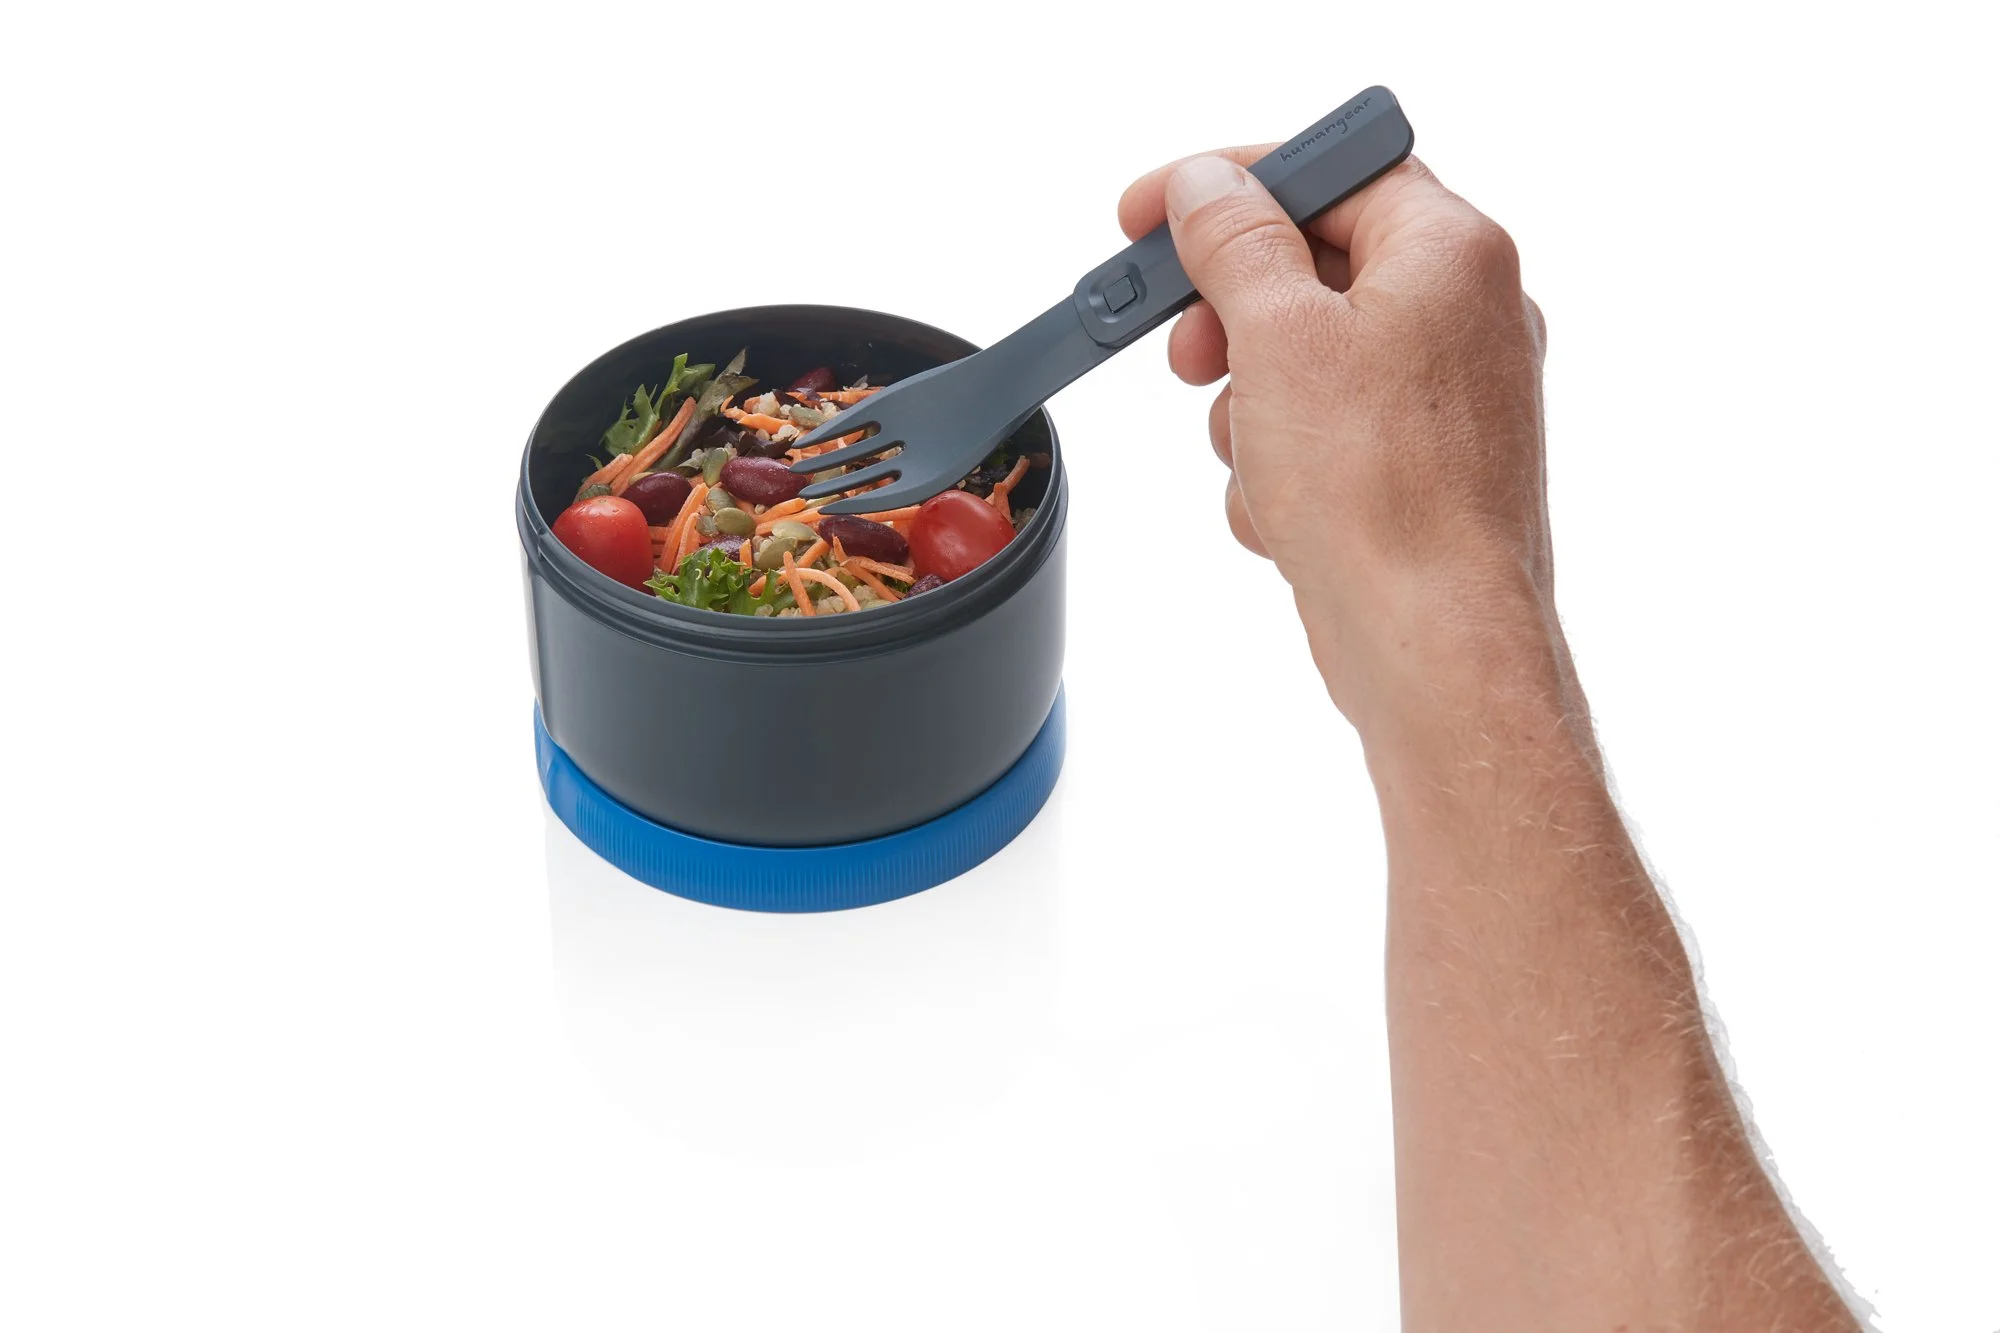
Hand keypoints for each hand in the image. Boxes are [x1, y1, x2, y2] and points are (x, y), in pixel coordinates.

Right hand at [1118, 152, 1556, 733]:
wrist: (1432, 643)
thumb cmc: (1382, 496)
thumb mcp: (1278, 336)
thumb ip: (1234, 243)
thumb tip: (1207, 188)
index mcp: (1452, 251)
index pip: (1329, 169)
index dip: (1228, 185)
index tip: (1151, 213)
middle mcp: (1465, 312)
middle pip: (1311, 266)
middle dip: (1231, 317)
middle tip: (1183, 350)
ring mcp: (1446, 394)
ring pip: (1305, 359)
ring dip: (1251, 407)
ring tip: (1254, 455)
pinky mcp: (1421, 465)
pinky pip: (1323, 433)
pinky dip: (1284, 466)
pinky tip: (1285, 512)